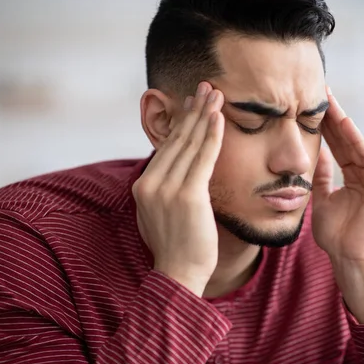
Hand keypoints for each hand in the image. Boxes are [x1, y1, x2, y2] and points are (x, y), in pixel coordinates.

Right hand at [132, 82, 224, 296]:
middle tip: (206, 87)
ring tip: (216, 94)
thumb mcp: (161, 215)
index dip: (182, 123)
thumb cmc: (177, 249)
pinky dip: (212, 136)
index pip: (167, 147)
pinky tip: (219, 118)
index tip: (192, 104)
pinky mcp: (187, 195)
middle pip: (177, 140)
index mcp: (144, 186)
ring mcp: (167, 188)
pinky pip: (203, 158)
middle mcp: (151, 183)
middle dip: (193, 111)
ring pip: (190, 144)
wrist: (179, 276)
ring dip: (204, 116)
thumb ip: (165, 191)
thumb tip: (175, 174)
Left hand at [312, 88, 363, 265]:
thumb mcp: (322, 199)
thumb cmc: (335, 235)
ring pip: (357, 145)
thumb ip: (321, 176)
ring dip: (343, 122)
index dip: (325, 127)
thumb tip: (316, 153)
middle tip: (321, 92)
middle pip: (348, 141)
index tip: (310, 107)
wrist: (349, 258)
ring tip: (329, 100)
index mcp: (353, 178)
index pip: (338, 146)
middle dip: (333, 117)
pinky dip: (357, 140)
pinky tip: (344, 122)